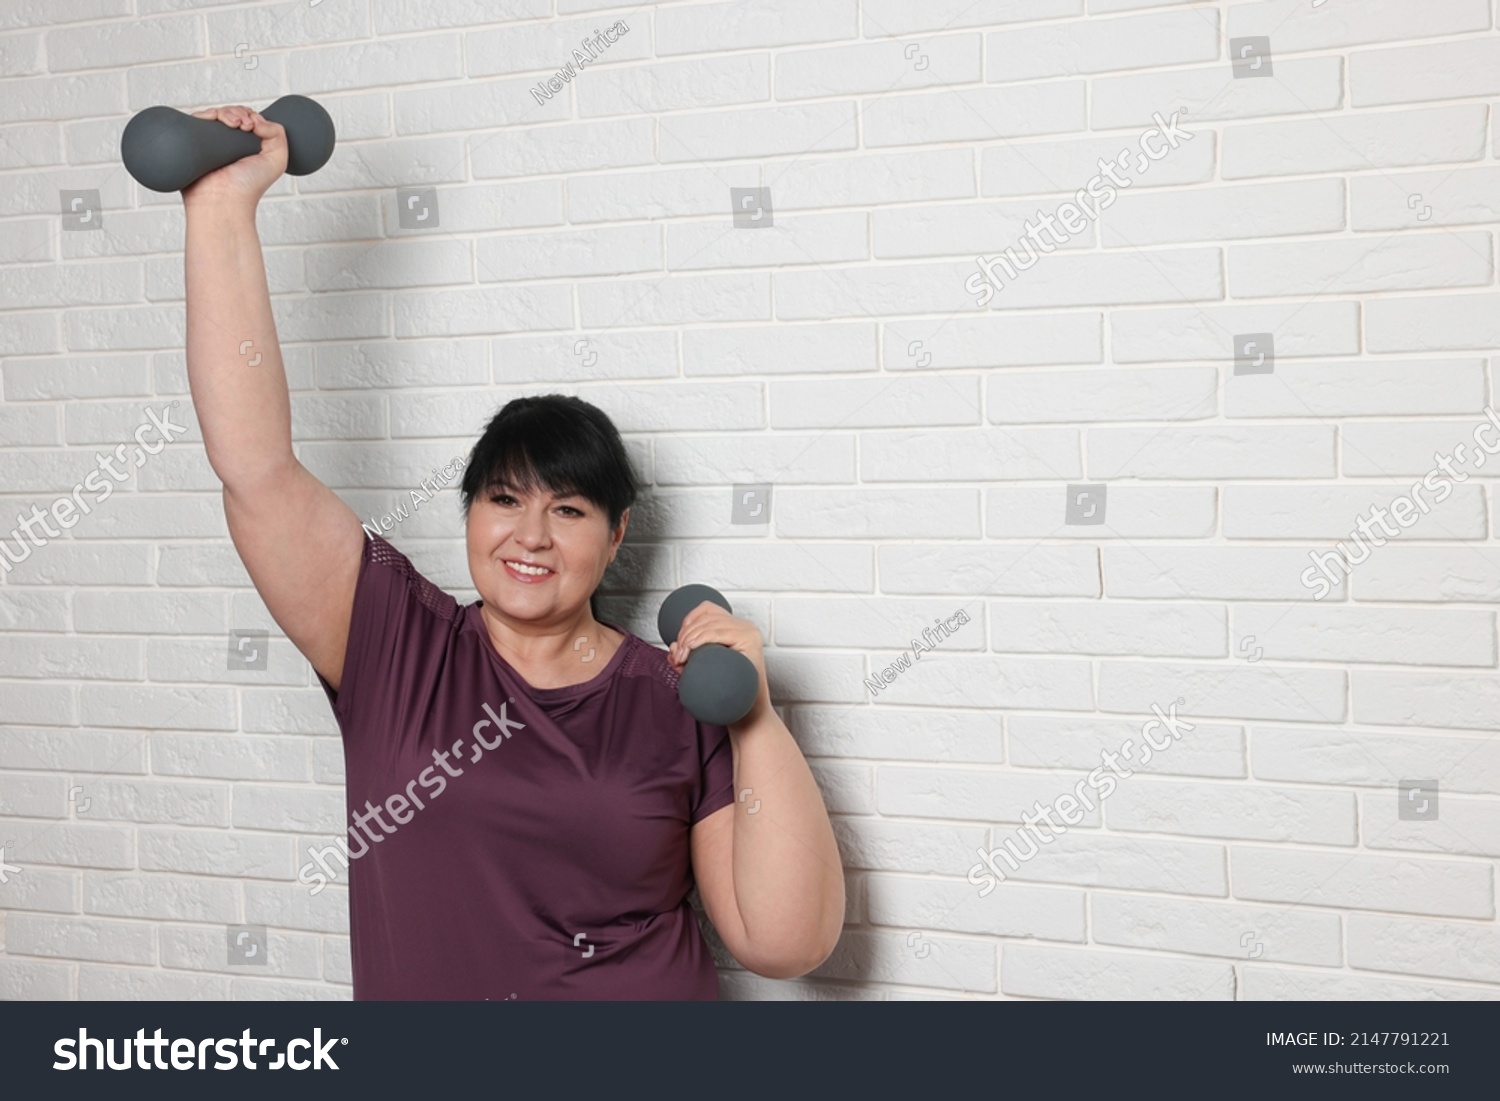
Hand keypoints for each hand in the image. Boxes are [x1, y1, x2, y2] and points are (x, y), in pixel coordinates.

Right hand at [181, 105, 287, 212]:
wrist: (224, 199)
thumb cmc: (249, 187)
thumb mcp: (276, 161)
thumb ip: (278, 135)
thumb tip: (257, 118)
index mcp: (245, 146)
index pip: (246, 118)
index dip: (250, 115)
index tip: (255, 126)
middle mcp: (227, 144)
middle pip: (230, 113)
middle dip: (239, 112)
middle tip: (245, 126)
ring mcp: (209, 143)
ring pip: (214, 114)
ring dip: (225, 112)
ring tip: (234, 124)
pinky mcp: (192, 142)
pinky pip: (194, 120)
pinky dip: (204, 114)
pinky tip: (213, 119)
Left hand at [667, 602, 770, 724]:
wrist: (747, 716)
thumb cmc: (728, 694)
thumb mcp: (702, 671)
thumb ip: (687, 657)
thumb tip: (672, 645)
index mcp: (735, 628)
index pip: (707, 609)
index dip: (687, 621)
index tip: (679, 645)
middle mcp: (745, 626)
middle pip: (706, 616)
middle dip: (685, 634)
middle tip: (678, 657)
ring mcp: (749, 633)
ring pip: (710, 623)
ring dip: (689, 638)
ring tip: (682, 659)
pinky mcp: (750, 641)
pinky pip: (719, 632)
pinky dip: (700, 639)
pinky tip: (690, 650)